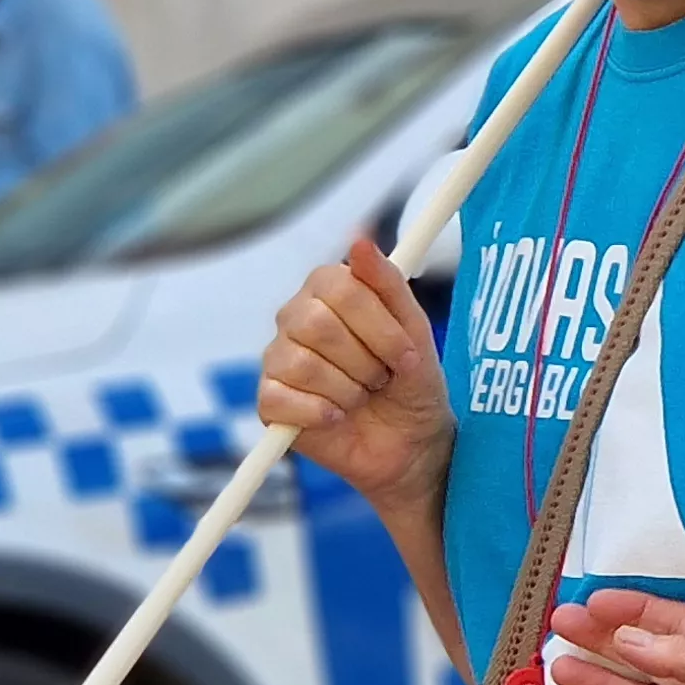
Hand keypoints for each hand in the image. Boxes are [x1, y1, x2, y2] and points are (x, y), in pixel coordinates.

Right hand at [256, 241, 453, 518]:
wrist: (410, 443)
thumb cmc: (411, 382)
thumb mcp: (415, 331)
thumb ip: (389, 283)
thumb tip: (359, 241)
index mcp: (328, 290)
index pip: (339, 287)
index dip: (378, 326)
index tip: (406, 354)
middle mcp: (296, 317)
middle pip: (318, 325)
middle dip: (365, 361)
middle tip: (382, 379)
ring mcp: (278, 359)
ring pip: (303, 365)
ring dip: (348, 390)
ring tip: (362, 398)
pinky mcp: (269, 402)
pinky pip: (282, 399)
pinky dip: (321, 413)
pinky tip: (338, 417)